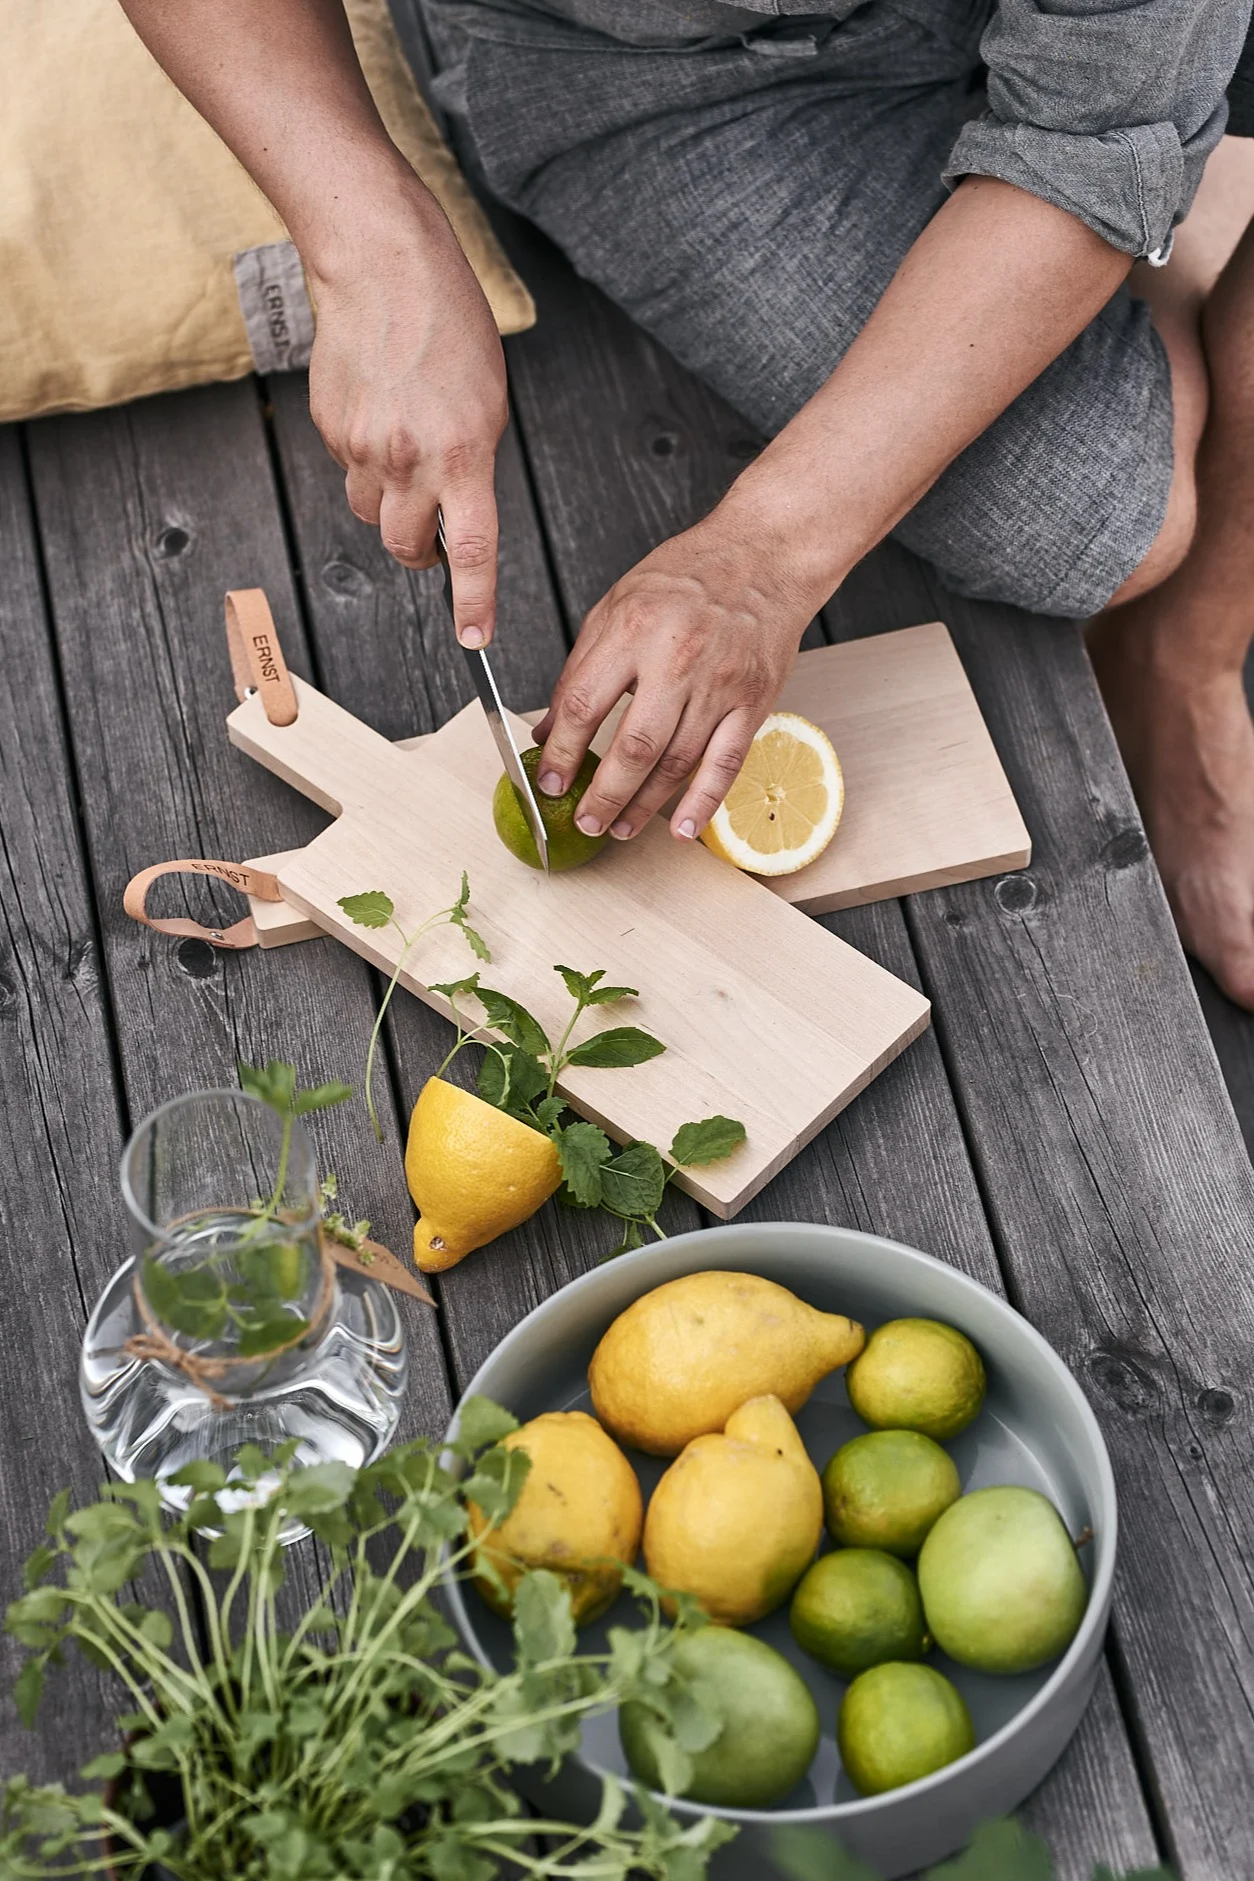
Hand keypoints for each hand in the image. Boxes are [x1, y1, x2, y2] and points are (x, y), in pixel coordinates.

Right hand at [306, 184, 508, 645]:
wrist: (382, 268)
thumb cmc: (448, 325)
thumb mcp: (489, 401)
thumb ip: (473, 464)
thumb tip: (455, 509)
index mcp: (464, 453)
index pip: (471, 549)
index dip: (473, 601)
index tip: (474, 638)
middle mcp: (410, 458)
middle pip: (406, 547)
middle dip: (420, 552)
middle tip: (431, 535)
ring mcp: (363, 446)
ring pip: (371, 511)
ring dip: (388, 501)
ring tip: (404, 447)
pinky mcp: (330, 428)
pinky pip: (349, 467)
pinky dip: (364, 455)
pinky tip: (378, 409)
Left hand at [532, 515, 815, 841]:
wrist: (764, 556)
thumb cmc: (687, 577)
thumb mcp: (615, 606)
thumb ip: (579, 670)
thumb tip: (546, 731)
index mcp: (633, 630)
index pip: (584, 706)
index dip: (561, 752)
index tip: (548, 783)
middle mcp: (677, 660)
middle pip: (633, 747)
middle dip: (602, 794)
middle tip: (583, 822)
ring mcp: (720, 685)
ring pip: (677, 763)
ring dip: (643, 805)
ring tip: (618, 828)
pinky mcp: (754, 702)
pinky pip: (726, 764)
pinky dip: (703, 803)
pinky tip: (681, 828)